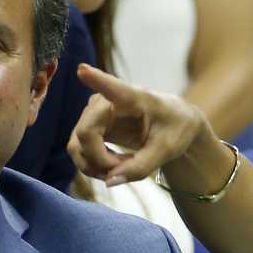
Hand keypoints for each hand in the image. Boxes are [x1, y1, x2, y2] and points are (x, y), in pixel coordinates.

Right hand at [70, 63, 210, 186]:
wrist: (174, 126)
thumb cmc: (175, 129)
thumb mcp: (167, 151)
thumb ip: (141, 167)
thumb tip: (110, 182)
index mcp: (134, 97)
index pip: (112, 87)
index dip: (95, 79)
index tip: (82, 70)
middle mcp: (105, 101)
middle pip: (85, 133)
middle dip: (101, 160)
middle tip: (127, 169)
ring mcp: (93, 114)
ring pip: (77, 146)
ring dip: (96, 166)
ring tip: (124, 168)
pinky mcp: (89, 128)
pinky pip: (79, 151)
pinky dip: (94, 166)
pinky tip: (116, 166)